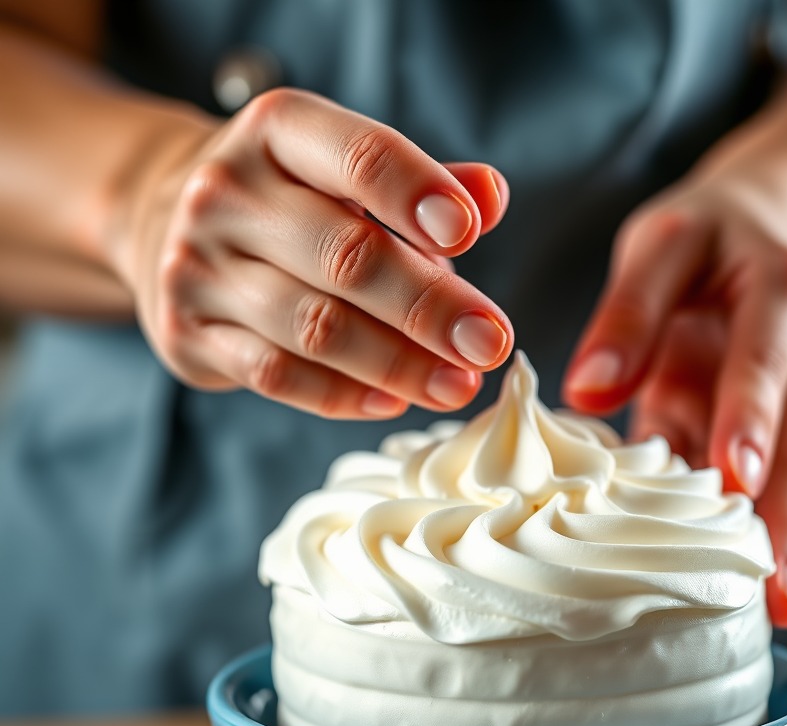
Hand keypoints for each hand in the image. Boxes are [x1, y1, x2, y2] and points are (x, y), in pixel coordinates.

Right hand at [113, 88, 512, 418]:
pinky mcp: (187, 334)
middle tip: (490, 342)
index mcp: (277, 131)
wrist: (164, 225)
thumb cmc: (288, 200)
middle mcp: (227, 192)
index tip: (468, 233)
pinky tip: (395, 402)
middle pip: (345, 256)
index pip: (358, 155)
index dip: (415, 192)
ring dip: (398, 365)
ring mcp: (198, 267)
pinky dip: (344, 395)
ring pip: (314, 328)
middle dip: (429, 306)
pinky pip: (278, 376)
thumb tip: (491, 196)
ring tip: (459, 385)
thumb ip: (420, 185)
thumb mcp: (342, 170)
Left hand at [562, 170, 786, 627]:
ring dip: (786, 541)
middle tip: (776, 587)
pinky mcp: (767, 426)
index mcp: (780, 295)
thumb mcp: (663, 241)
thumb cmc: (710, 232)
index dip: (749, 416)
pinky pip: (760, 480)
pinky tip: (749, 586)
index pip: (762, 362)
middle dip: (786, 515)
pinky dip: (755, 530)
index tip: (736, 472)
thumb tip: (587, 391)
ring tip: (778, 608)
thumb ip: (629, 309)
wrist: (770, 223)